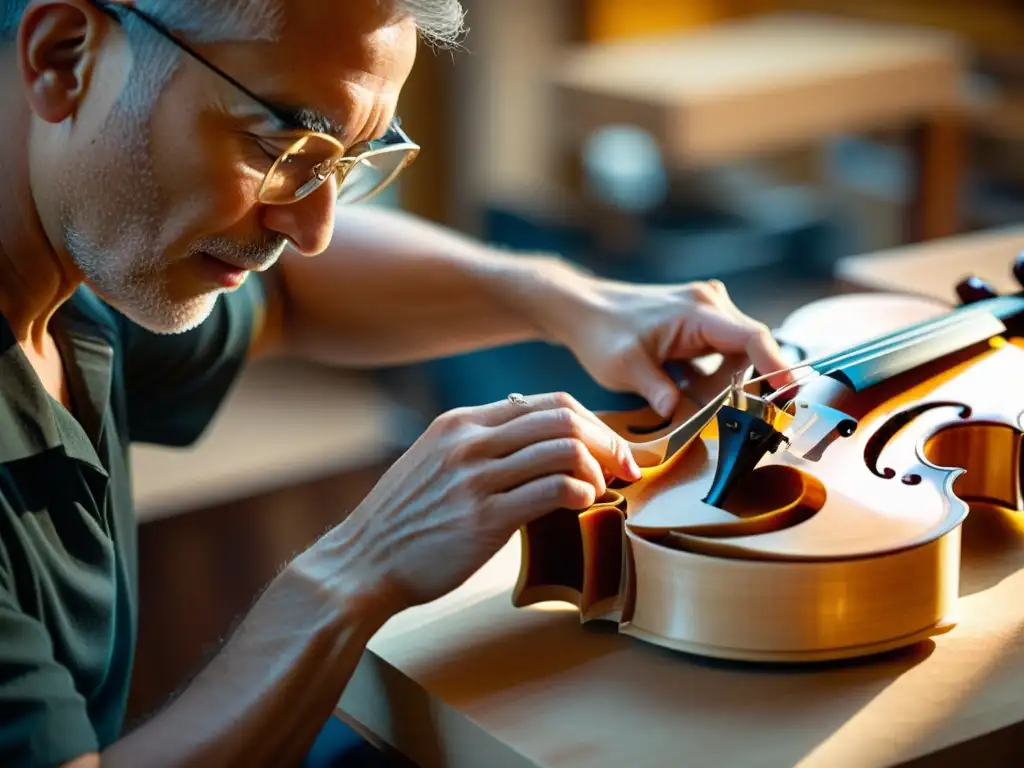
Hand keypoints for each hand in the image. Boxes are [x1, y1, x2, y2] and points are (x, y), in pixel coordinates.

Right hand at [319, 392, 642, 616]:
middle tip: (623, 466)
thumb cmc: (406, 518)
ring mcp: (475, 477)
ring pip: (562, 449)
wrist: (363, 561)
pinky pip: (552, 490)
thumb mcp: (435, 460)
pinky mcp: (483, 518)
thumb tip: (538, 444)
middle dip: (606, 440)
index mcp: (461, 422)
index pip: (545, 403)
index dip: (590, 422)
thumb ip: (481, 445)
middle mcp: (469, 440)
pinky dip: (580, 493)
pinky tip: (583, 505)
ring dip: (596, 468)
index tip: (609, 447)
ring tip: (600, 489)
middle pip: (562, 418)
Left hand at [530, 268, 794, 417]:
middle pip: (751, 350)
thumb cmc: (601, 333)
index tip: (792, 395)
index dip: (777, 367)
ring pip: (737, 357)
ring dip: (725, 387)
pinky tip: (690, 396)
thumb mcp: (624, 366)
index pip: (752, 338)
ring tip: (697, 406)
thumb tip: (678, 414)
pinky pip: (722, 357)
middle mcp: (710, 306)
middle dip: (749, 387)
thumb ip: (656, 389)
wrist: (581, 309)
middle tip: (738, 420)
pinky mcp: (700, 328)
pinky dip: (714, 381)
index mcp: (698, 311)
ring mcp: (707, 315)